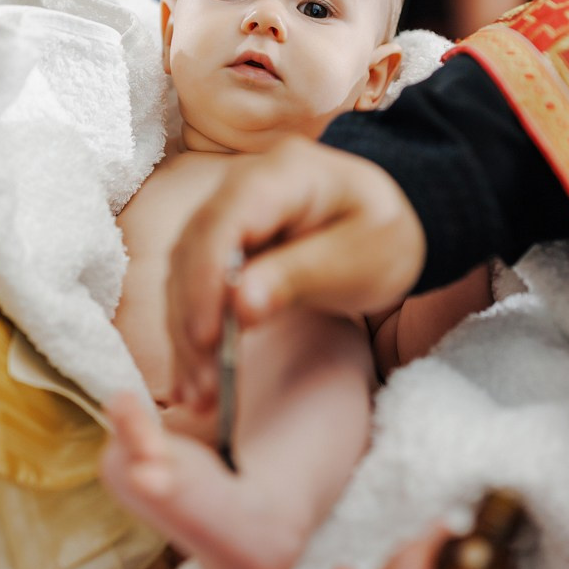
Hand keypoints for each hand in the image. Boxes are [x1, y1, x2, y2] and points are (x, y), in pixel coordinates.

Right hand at [166, 137, 424, 413]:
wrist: (384, 224)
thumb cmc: (381, 234)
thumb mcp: (360, 256)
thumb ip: (300, 275)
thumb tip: (241, 307)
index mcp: (284, 173)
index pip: (225, 221)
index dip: (206, 278)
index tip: (207, 338)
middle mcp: (242, 187)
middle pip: (194, 250)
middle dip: (193, 321)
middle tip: (203, 386)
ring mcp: (226, 215)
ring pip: (184, 275)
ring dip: (186, 337)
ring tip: (199, 396)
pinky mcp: (219, 247)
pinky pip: (193, 289)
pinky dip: (192, 335)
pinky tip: (192, 379)